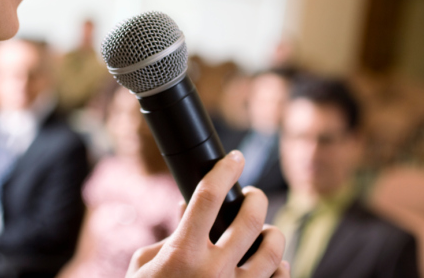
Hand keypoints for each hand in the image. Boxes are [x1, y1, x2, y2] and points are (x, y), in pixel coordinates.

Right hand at [126, 151, 289, 277]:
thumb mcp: (145, 265)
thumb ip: (170, 235)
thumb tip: (191, 206)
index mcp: (182, 254)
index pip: (207, 196)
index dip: (223, 169)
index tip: (234, 157)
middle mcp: (212, 272)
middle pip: (249, 218)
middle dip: (255, 198)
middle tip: (251, 195)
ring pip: (273, 249)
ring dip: (272, 232)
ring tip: (264, 231)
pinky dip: (278, 267)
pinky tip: (270, 263)